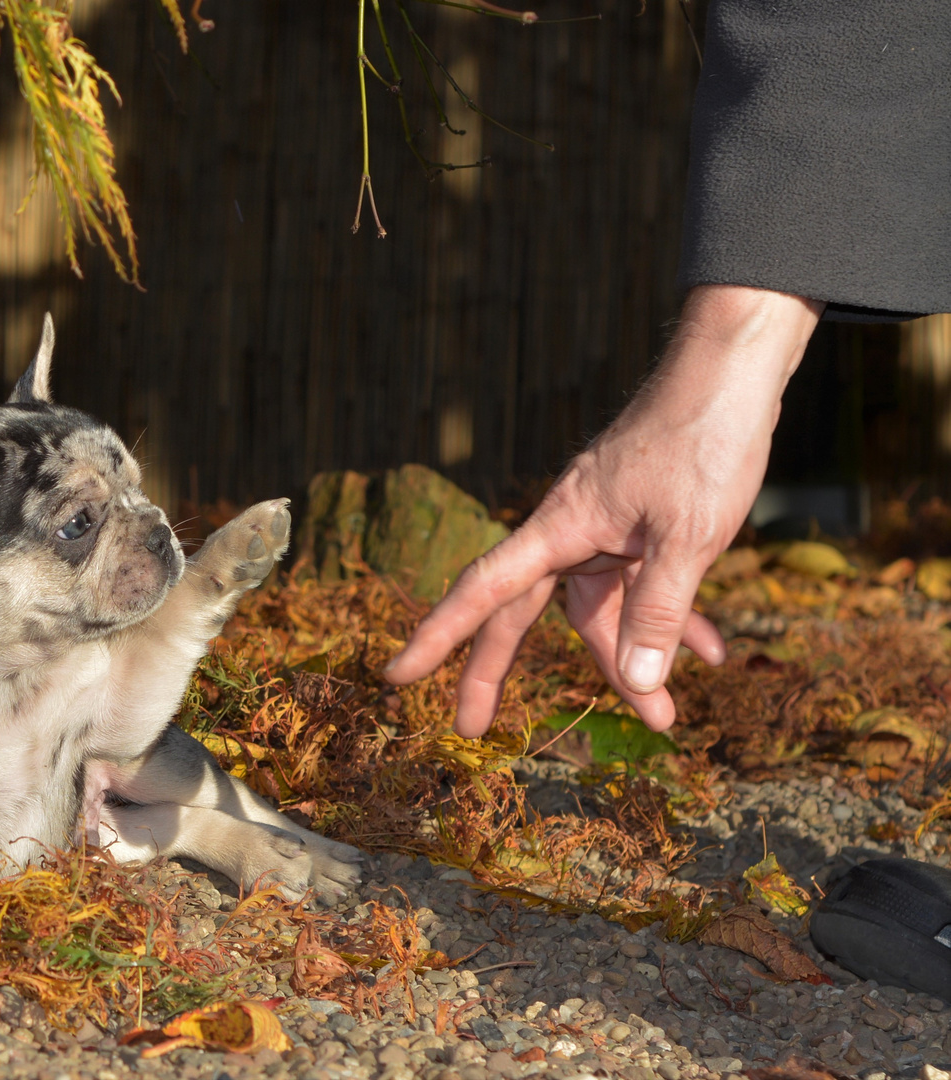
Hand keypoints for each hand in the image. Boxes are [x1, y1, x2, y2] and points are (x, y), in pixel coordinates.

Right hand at [384, 285, 823, 735]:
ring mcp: (607, 526)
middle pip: (521, 611)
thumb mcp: (688, 535)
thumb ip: (661, 610)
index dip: (438, 636)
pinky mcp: (642, 522)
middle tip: (474, 730)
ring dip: (629, 658)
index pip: (484, 591)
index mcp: (560, 527)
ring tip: (665, 716)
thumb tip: (640, 682)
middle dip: (500, 671)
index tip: (397, 676)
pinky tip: (710, 652)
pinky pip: (641, 585)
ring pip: (597, 608)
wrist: (735, 369)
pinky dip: (670, 619)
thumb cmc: (703, 440)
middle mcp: (571, 529)